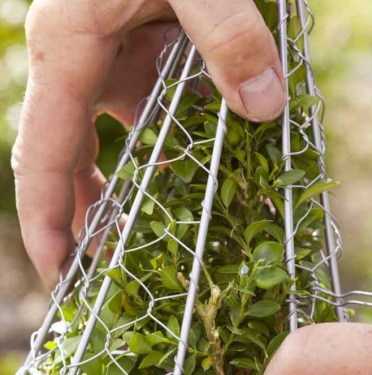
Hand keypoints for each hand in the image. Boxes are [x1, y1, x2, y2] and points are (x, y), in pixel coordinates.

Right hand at [13, 0, 285, 288]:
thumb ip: (230, 35)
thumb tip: (264, 108)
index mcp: (67, 52)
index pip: (43, 159)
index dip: (46, 221)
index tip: (57, 272)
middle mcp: (76, 66)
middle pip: (63, 164)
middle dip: (78, 222)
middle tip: (101, 277)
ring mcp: (105, 66)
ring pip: (99, 149)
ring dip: (115, 199)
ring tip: (137, 246)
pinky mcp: (134, 60)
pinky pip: (135, 124)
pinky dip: (151, 159)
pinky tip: (176, 183)